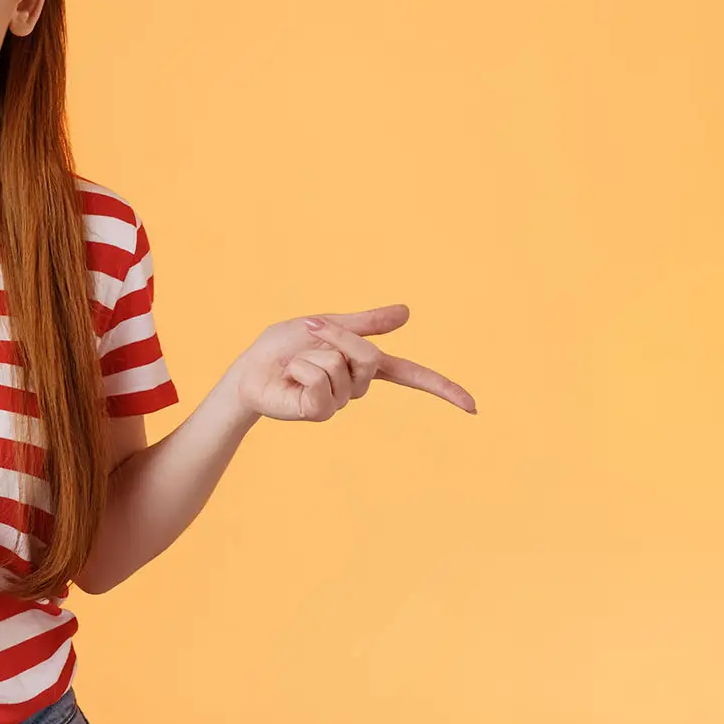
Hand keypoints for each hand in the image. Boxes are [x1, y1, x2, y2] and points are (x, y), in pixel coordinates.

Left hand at [230, 304, 476, 421]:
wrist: (250, 367)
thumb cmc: (284, 348)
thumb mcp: (327, 325)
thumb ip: (366, 323)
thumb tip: (407, 312)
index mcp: (365, 365)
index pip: (412, 376)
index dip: (442, 389)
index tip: (472, 407)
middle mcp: (357, 387)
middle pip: (368, 356)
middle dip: (336, 337)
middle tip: (309, 334)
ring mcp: (339, 403)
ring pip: (339, 366)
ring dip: (311, 353)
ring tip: (295, 362)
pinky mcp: (318, 412)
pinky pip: (319, 381)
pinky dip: (301, 369)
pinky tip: (291, 377)